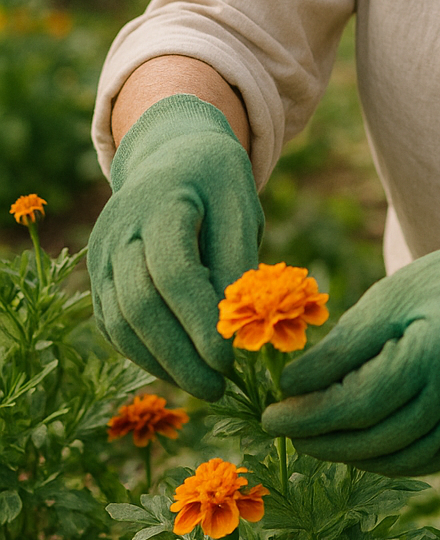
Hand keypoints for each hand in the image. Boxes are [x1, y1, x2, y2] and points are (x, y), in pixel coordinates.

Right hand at [87, 94, 263, 398]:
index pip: (174, 272)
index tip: (230, 359)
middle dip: (180, 354)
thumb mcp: (241, 206)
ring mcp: (101, 252)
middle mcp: (120, 228)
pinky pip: (113, 323)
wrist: (171, 153)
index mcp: (161, 200)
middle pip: (139, 303)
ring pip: (120, 321)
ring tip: (203, 386)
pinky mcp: (98, 274)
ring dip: (161, 362)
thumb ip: (238, 262)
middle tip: (219, 386)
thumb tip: (237, 330)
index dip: (200, 321)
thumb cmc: (216, 181)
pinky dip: (144, 353)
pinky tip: (178, 369)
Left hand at [261, 225, 439, 475]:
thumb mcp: (386, 301)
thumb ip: (341, 349)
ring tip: (308, 435)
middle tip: (279, 426)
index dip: (309, 414)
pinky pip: (418, 460)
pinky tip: (351, 442)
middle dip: (319, 436)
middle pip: (373, 437)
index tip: (268, 413)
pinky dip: (380, 457)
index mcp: (437, 353)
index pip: (359, 402)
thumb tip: (290, 389)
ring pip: (393, 458)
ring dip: (345, 453)